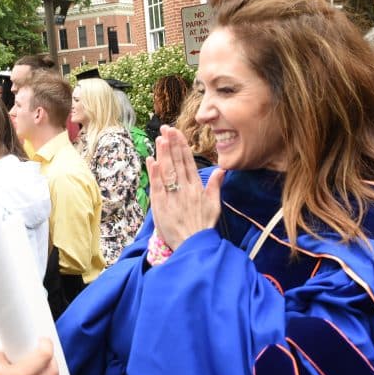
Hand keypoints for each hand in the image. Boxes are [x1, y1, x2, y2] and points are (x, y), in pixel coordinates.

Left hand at [147, 125, 223, 249]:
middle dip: (171, 144)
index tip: (176, 132)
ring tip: (160, 139)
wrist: (194, 246)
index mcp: (197, 188)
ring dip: (163, 154)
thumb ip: (215, 186)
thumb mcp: (214, 206)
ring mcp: (173, 197)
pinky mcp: (161, 206)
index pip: (189, 162)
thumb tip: (221, 170)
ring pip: (167, 172)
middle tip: (166, 128)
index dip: (182, 146)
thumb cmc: (202, 227)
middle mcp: (185, 190)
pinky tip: (152, 161)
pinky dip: (154, 174)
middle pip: (177, 163)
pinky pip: (157, 187)